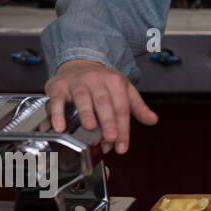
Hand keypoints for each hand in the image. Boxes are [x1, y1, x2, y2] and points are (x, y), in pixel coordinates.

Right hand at [43, 59, 158, 154]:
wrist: (78, 64)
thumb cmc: (102, 82)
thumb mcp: (124, 90)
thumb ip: (137, 107)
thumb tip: (153, 120)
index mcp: (116, 82)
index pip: (122, 107)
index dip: (123, 128)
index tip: (121, 146)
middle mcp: (97, 80)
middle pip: (104, 102)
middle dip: (109, 121)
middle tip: (110, 138)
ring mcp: (77, 82)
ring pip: (83, 98)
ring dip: (86, 114)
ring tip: (91, 128)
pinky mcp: (59, 87)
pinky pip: (57, 100)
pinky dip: (57, 114)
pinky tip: (60, 127)